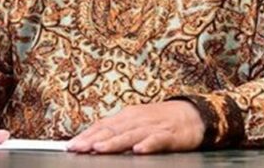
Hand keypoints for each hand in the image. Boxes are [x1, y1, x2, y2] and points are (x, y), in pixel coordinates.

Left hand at [66, 101, 204, 154]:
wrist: (193, 114)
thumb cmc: (161, 120)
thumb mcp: (137, 121)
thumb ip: (118, 130)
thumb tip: (94, 141)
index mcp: (127, 116)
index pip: (103, 125)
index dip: (87, 135)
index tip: (71, 145)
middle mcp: (137, 119)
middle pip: (112, 130)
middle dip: (93, 139)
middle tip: (77, 148)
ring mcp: (153, 126)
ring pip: (130, 135)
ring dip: (114, 142)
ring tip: (99, 149)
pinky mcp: (169, 135)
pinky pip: (157, 140)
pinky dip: (147, 144)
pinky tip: (138, 150)